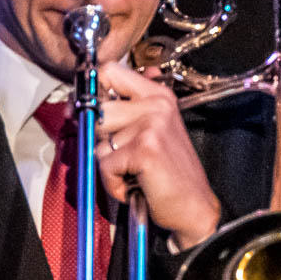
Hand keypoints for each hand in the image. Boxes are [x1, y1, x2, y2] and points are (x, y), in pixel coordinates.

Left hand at [94, 63, 220, 247]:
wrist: (193, 208)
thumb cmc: (170, 174)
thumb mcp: (154, 131)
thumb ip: (128, 108)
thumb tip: (91, 91)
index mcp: (158, 95)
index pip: (110, 71)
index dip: (91, 89)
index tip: (87, 108)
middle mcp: (156, 104)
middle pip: (98, 107)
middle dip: (100, 137)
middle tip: (121, 155)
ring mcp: (152, 124)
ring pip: (98, 139)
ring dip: (108, 163)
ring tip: (132, 171)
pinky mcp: (145, 148)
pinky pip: (104, 164)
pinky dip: (113, 182)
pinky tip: (135, 184)